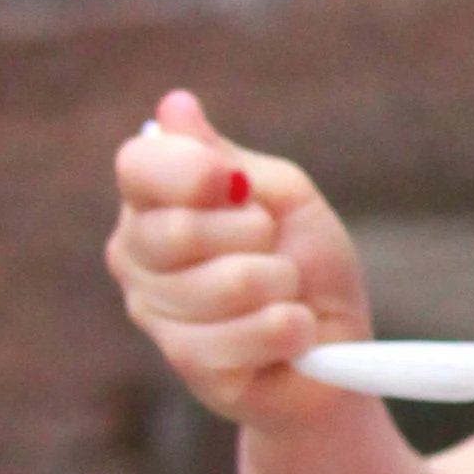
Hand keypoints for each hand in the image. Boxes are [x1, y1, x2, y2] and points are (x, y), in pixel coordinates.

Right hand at [105, 88, 370, 430]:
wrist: (336, 347)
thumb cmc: (306, 264)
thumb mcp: (282, 196)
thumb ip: (228, 159)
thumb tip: (174, 106)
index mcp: (152, 201)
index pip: (137, 166)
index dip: (190, 170)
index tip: (237, 184)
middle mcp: (136, 255)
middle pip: (178, 230)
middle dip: (254, 234)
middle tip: (275, 248)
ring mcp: (155, 314)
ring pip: (222, 284)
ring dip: (280, 284)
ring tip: (289, 293)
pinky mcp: (189, 367)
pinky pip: (242, 336)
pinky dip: (288, 328)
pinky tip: (294, 330)